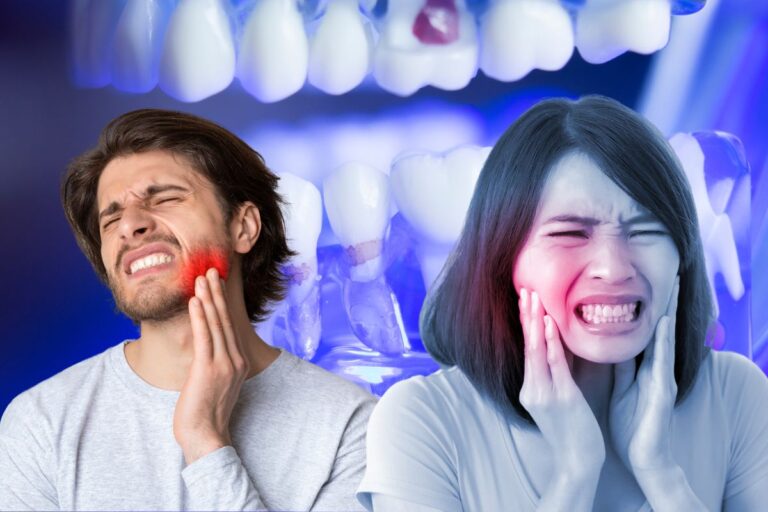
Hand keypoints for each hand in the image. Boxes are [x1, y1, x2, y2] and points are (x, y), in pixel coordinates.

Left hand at [173, 267, 249, 463]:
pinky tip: (195, 301)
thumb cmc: (206, 414)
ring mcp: (223, 364)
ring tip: (202, 278)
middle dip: (217, 293)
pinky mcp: (208, 369)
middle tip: (211, 271)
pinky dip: (200, 316)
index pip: (229, 326)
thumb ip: (213, 365)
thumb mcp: (214, 384)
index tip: (216, 284)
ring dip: (208, 298)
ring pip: (215, 324)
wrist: (206, 437)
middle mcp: (234, 360)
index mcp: (237, 362)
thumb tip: (203, 351)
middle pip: (225, 320)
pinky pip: (204, 337)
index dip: (222, 303)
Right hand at [518, 288, 604, 475]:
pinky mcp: (561, 398)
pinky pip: (555, 365)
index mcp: (531, 388)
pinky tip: (549, 324)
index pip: (528, 349)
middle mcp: (532, 388)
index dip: (526, 322)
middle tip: (524, 288)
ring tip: (533, 297)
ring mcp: (544, 394)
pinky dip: (551, 343)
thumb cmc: (574, 431)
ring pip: (537, 350)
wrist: (578, 462)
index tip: (526, 298)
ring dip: (535, 321)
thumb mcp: (561, 398)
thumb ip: (558, 373)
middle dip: (526, 315)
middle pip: (527, 344)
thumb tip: (562, 347)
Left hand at [609, 277, 679, 473]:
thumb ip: (621, 367)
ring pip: (664, 339)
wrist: (644, 457)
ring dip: (670, 313)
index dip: (645, 310)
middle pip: (661, 330)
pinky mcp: (663, 391)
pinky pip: (662, 361)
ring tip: (673, 288)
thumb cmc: (632, 424)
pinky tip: (664, 324)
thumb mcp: (623, 388)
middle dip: (667, 304)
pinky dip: (663, 341)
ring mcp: (662, 378)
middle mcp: (657, 369)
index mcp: (645, 368)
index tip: (647, 284)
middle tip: (674, 275)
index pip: (646, 332)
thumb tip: (612, 345)